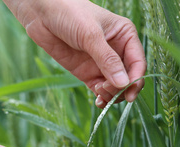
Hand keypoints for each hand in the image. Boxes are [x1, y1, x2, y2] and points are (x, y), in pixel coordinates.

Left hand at [4, 0, 145, 107]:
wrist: (42, 13)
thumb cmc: (70, 13)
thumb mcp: (90, 35)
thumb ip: (107, 60)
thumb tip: (123, 83)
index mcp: (124, 36)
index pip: (137, 62)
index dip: (136, 79)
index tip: (129, 92)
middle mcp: (116, 51)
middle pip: (127, 77)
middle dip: (121, 88)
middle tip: (107, 90)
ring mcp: (100, 63)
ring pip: (114, 86)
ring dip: (111, 94)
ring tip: (100, 93)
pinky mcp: (86, 72)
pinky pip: (99, 89)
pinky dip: (101, 97)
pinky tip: (98, 101)